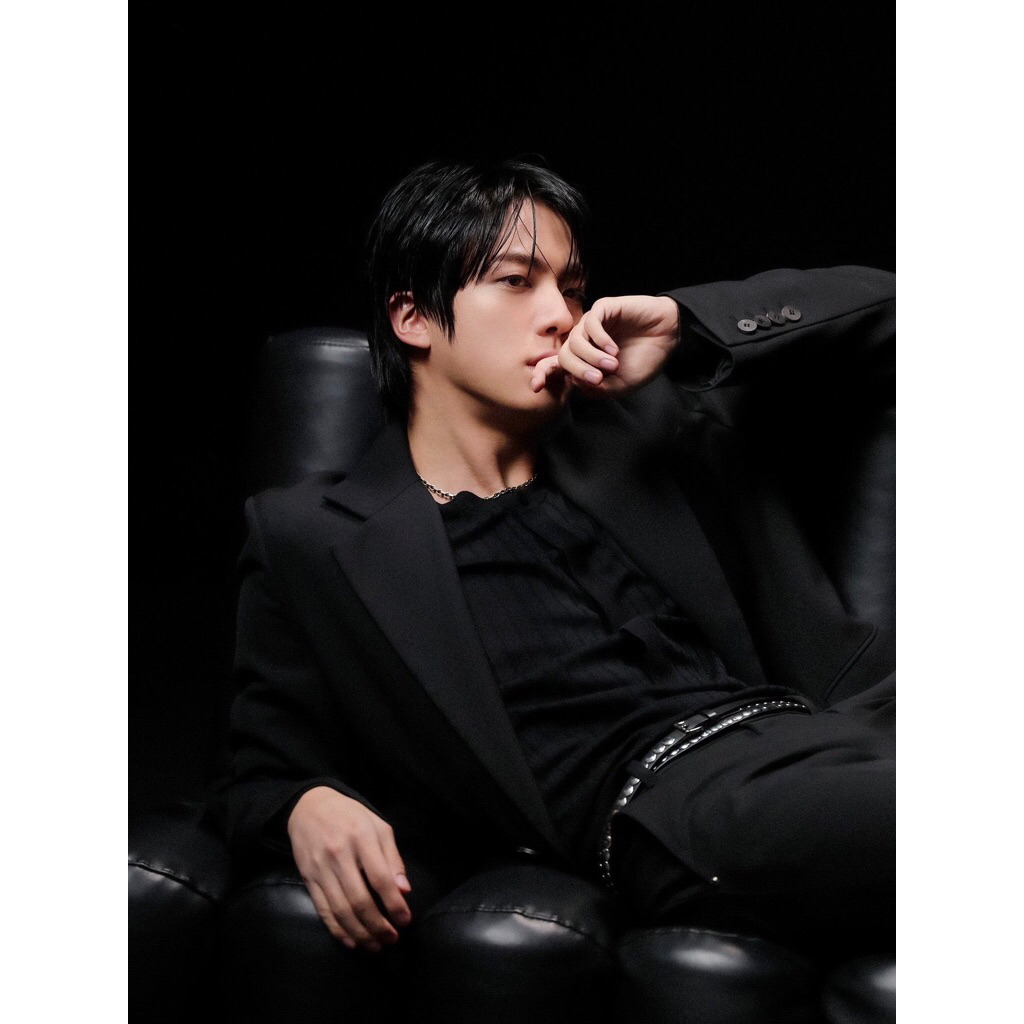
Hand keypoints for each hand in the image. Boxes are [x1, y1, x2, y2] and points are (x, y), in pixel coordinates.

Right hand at [287, 786, 412, 951]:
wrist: (309, 806)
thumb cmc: (351, 816)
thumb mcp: (378, 827)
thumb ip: (392, 858)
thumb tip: (404, 890)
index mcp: (361, 838)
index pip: (380, 878)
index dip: (394, 904)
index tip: (405, 920)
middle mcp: (339, 855)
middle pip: (359, 900)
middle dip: (378, 926)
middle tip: (392, 939)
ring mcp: (321, 868)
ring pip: (340, 910)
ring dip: (360, 933)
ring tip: (376, 946)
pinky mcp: (308, 879)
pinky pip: (323, 910)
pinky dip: (338, 930)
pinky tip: (352, 941)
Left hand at [530, 294, 679, 397]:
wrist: (669, 337)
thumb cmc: (645, 360)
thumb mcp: (620, 384)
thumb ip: (597, 388)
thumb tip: (575, 381)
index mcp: (585, 359)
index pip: (556, 365)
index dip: (543, 374)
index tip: (536, 387)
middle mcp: (585, 341)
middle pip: (564, 356)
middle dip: (579, 370)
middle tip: (599, 379)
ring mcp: (593, 324)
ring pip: (575, 341)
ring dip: (591, 357)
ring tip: (612, 365)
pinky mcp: (604, 308)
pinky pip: (590, 322)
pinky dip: (599, 339)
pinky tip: (613, 349)